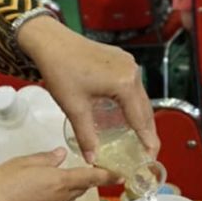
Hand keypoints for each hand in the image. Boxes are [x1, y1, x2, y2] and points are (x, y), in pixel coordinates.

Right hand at [0, 149, 113, 200]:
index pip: (91, 177)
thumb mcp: (20, 163)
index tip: (121, 173)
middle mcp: (61, 200)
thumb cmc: (0, 186)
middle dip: (85, 179)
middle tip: (84, 168)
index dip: (107, 175)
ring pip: (68, 198)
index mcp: (60, 182)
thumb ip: (44, 159)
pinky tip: (40, 192)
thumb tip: (61, 155)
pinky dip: (56, 197)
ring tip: (57, 178)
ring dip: (69, 189)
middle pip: (80, 188)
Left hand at [16, 15, 158, 164]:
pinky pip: (132, 85)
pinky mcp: (120, 59)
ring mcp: (127, 63)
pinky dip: (131, 102)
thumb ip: (86, 136)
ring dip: (140, 117)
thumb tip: (92, 159)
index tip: (151, 156)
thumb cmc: (61, 70)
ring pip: (139, 97)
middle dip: (147, 131)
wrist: (50, 42)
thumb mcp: (74, 108)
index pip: (141, 119)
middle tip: (146, 152)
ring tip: (138, 137)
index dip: (148, 140)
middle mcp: (132, 71)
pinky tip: (126, 113)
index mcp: (125, 83)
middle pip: (145, 108)